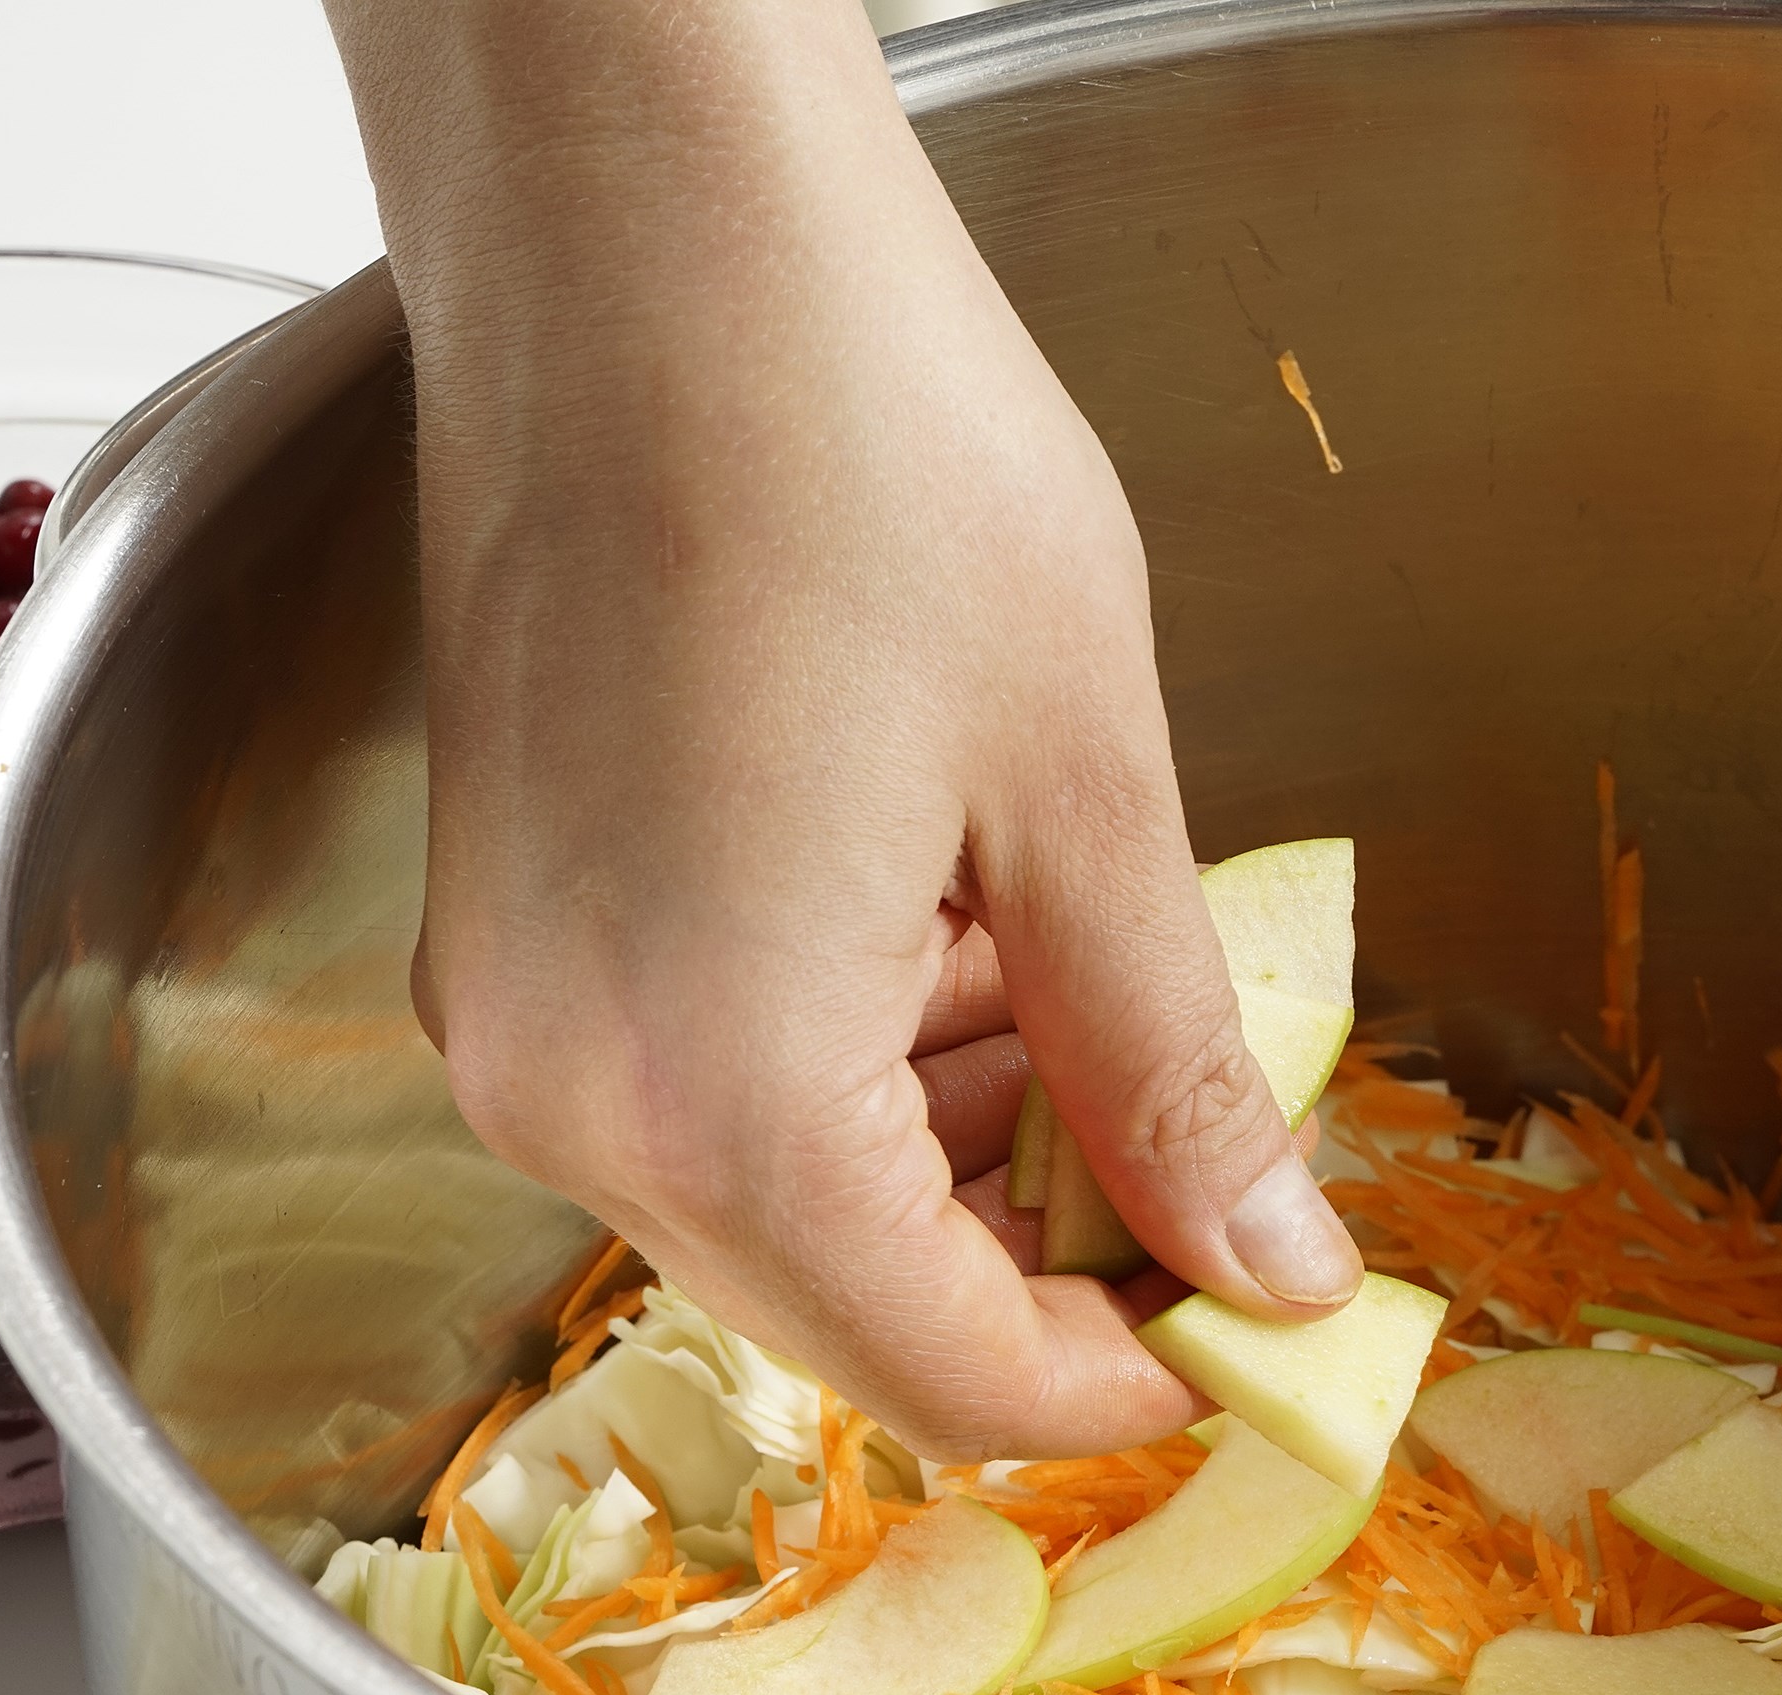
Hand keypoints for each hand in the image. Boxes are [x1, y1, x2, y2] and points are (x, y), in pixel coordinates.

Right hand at [322, 0, 1358, 1463]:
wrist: (644, 226)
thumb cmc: (860, 447)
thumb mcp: (1090, 794)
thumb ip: (1174, 1075)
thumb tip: (1272, 1268)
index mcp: (716, 1094)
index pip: (951, 1375)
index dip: (1133, 1381)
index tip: (1268, 1328)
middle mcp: (567, 1095)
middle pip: (853, 1315)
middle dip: (1055, 1264)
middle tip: (1222, 1152)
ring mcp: (514, 1016)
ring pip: (783, 1212)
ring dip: (968, 1153)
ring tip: (1095, 974)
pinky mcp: (510, 933)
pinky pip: (708, 1093)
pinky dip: (864, 1066)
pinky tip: (964, 918)